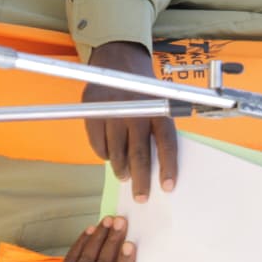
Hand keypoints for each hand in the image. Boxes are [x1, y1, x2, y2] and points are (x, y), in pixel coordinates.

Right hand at [84, 41, 177, 201]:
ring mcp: (113, 111)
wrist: (119, 64)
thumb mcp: (159, 105)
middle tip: (141, 196)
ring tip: (124, 175)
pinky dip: (103, 154)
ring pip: (116, 152)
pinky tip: (109, 157)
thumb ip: (158, 130)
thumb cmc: (144, 94)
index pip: (166, 144)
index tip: (167, 187)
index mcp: (158, 110)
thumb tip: (158, 167)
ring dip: (121, 168)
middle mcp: (136, 111)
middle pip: (139, 154)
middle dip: (141, 179)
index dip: (168, 167)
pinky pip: (98, 144)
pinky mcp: (93, 111)